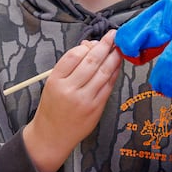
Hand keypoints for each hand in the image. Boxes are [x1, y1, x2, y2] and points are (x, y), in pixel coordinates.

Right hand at [23, 30, 121, 171]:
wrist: (52, 136)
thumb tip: (88, 46)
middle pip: (91, 62)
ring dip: (113, 58)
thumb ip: (69, 65)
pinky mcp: (96, 108)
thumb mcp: (53, 83)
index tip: (94, 41)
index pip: (73, 56)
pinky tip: (117, 65)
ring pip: (103, 73)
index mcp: (56, 81)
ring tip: (119, 48)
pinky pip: (108, 86)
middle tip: (113, 36)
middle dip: (104, 46)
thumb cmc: (52, 107)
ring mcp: (85, 100)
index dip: (86, 46)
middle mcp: (70, 90)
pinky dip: (114, 73)